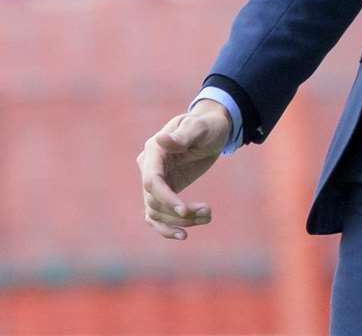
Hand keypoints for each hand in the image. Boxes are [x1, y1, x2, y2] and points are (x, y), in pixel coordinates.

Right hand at [137, 99, 231, 240]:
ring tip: (209, 216)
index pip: (152, 181)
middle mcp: (149, 167)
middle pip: (155, 200)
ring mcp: (155, 182)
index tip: (185, 210)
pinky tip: (183, 235)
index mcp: (154, 150)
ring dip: (182, 220)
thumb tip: (160, 140)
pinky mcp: (164, 192)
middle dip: (180, 211)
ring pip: (158, 212)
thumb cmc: (207, 125)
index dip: (166, 198)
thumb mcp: (199, 127)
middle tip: (208, 212)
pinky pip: (158, 216)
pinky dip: (167, 228)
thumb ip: (181, 136)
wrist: (212, 130)